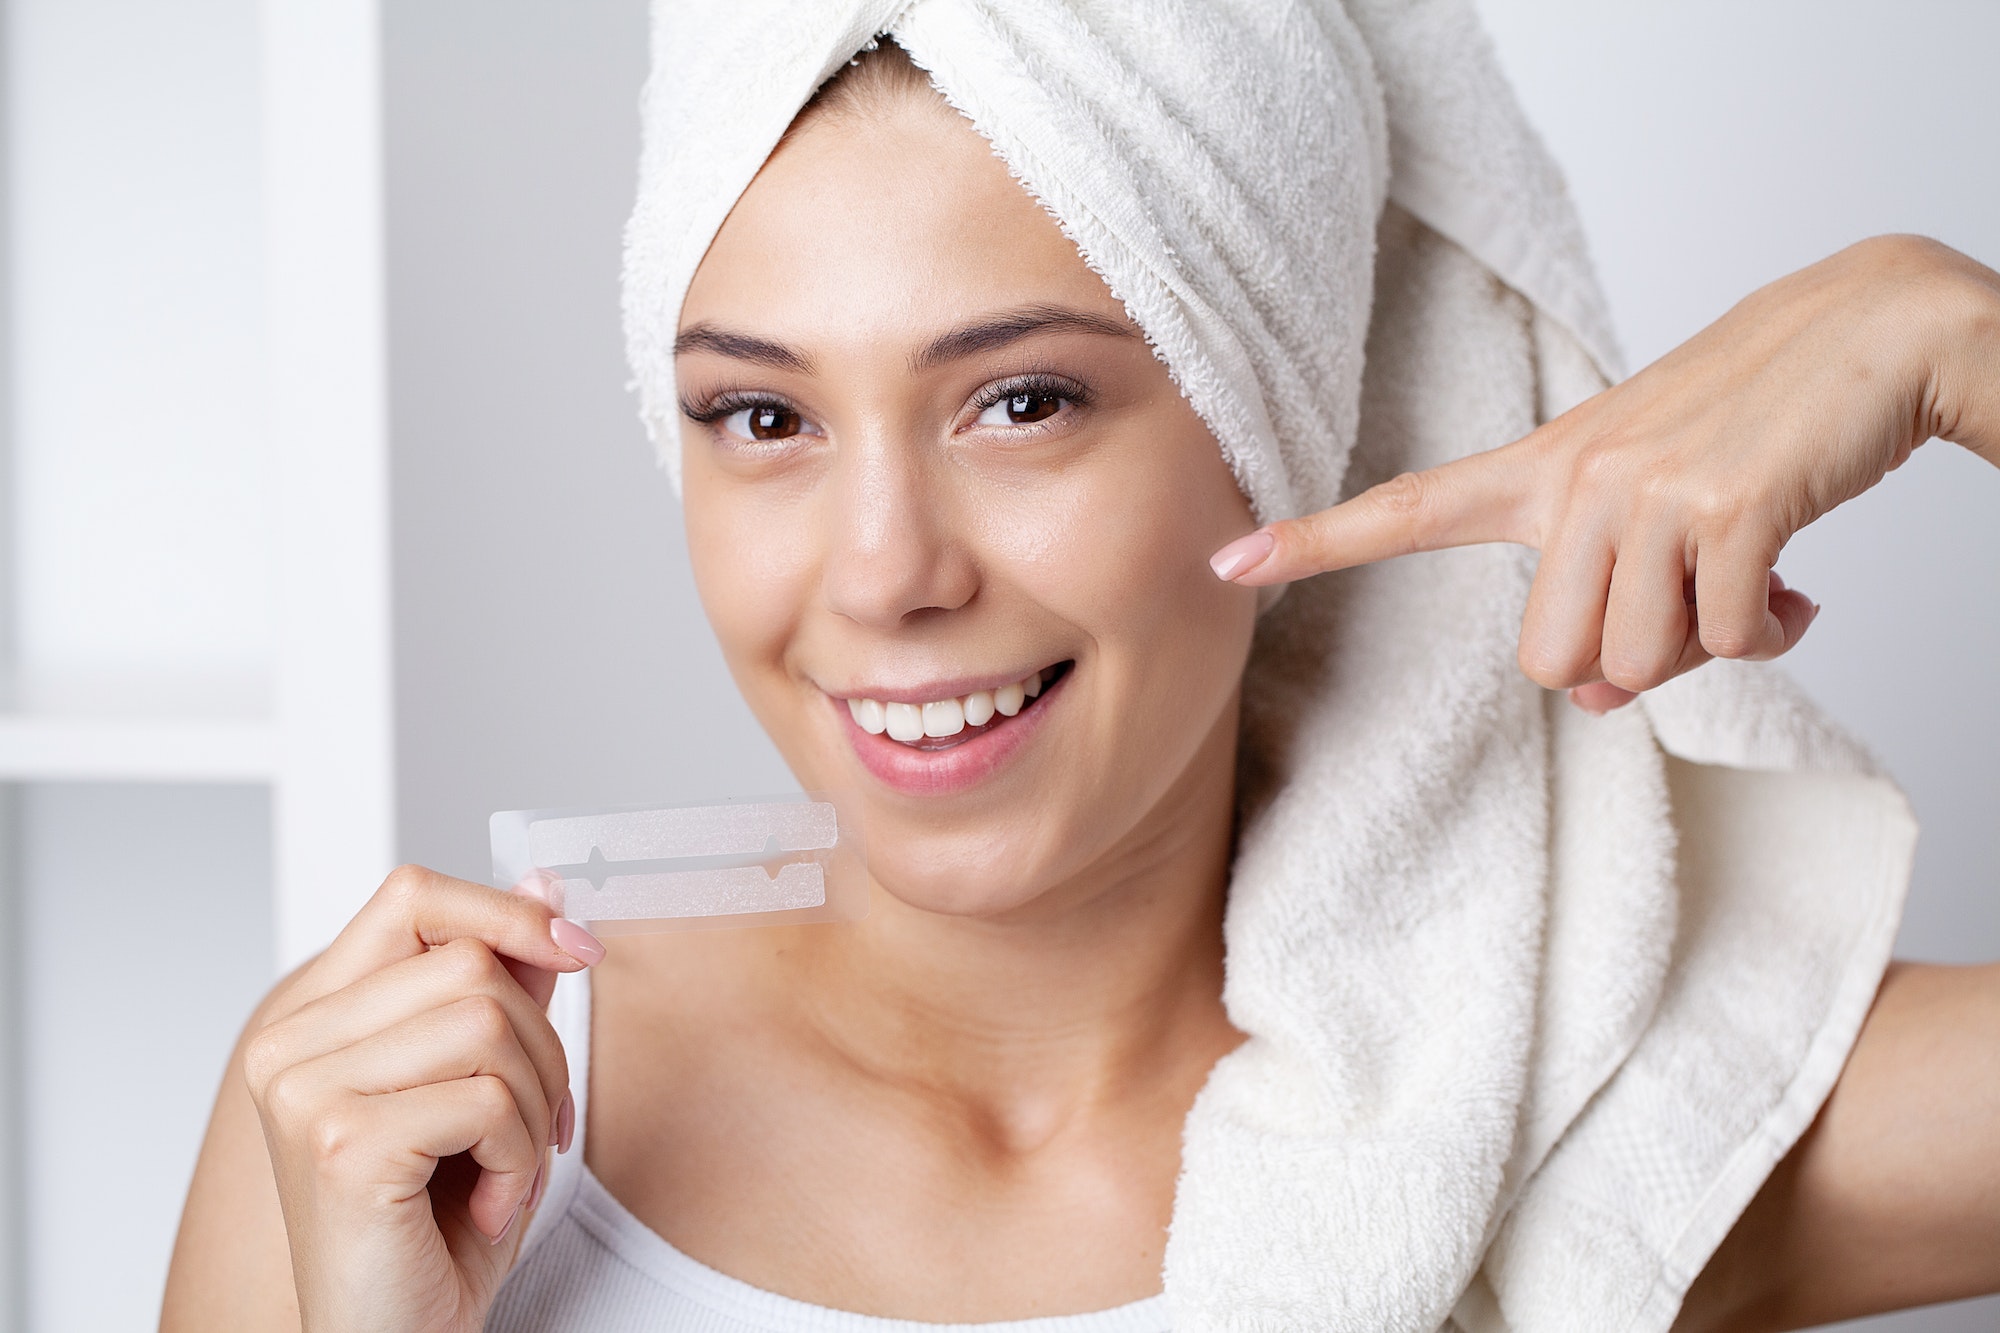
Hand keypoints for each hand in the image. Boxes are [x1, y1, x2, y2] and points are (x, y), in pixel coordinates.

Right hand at [242, 865, 604, 1331]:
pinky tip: (483, 1204)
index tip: (576, 951)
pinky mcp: (342, 1143)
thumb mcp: (485, 1085)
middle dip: (541, 1048)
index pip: (412, 897)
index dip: (506, 913)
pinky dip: (517, 1157)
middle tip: (531, 1131)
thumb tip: (544, 887)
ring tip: (502, 1171)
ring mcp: (306, 1091)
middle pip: (471, 963)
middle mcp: (291, 1045)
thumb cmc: (431, 1229)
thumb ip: (504, 986)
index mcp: (314, 1016)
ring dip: (532, 1109)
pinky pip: (488, 1099)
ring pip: (488, 1024)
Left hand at [1210, 235, 1999, 710]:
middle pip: (1549, 661)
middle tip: (1686, 608)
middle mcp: (1580, 477)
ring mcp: (1649, 491)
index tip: (1224, 561)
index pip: (1408, 507)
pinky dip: (1770, 635)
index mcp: (1544, 467)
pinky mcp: (1728, 508)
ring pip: (1636, 665)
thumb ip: (1598, 590)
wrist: (1875, 331)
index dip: (1315, 540)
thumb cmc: (1750, 423)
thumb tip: (1592, 699)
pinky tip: (1794, 585)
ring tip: (1746, 577)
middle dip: (1624, 665)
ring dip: (1705, 646)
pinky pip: (1727, 643)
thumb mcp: (1648, 498)